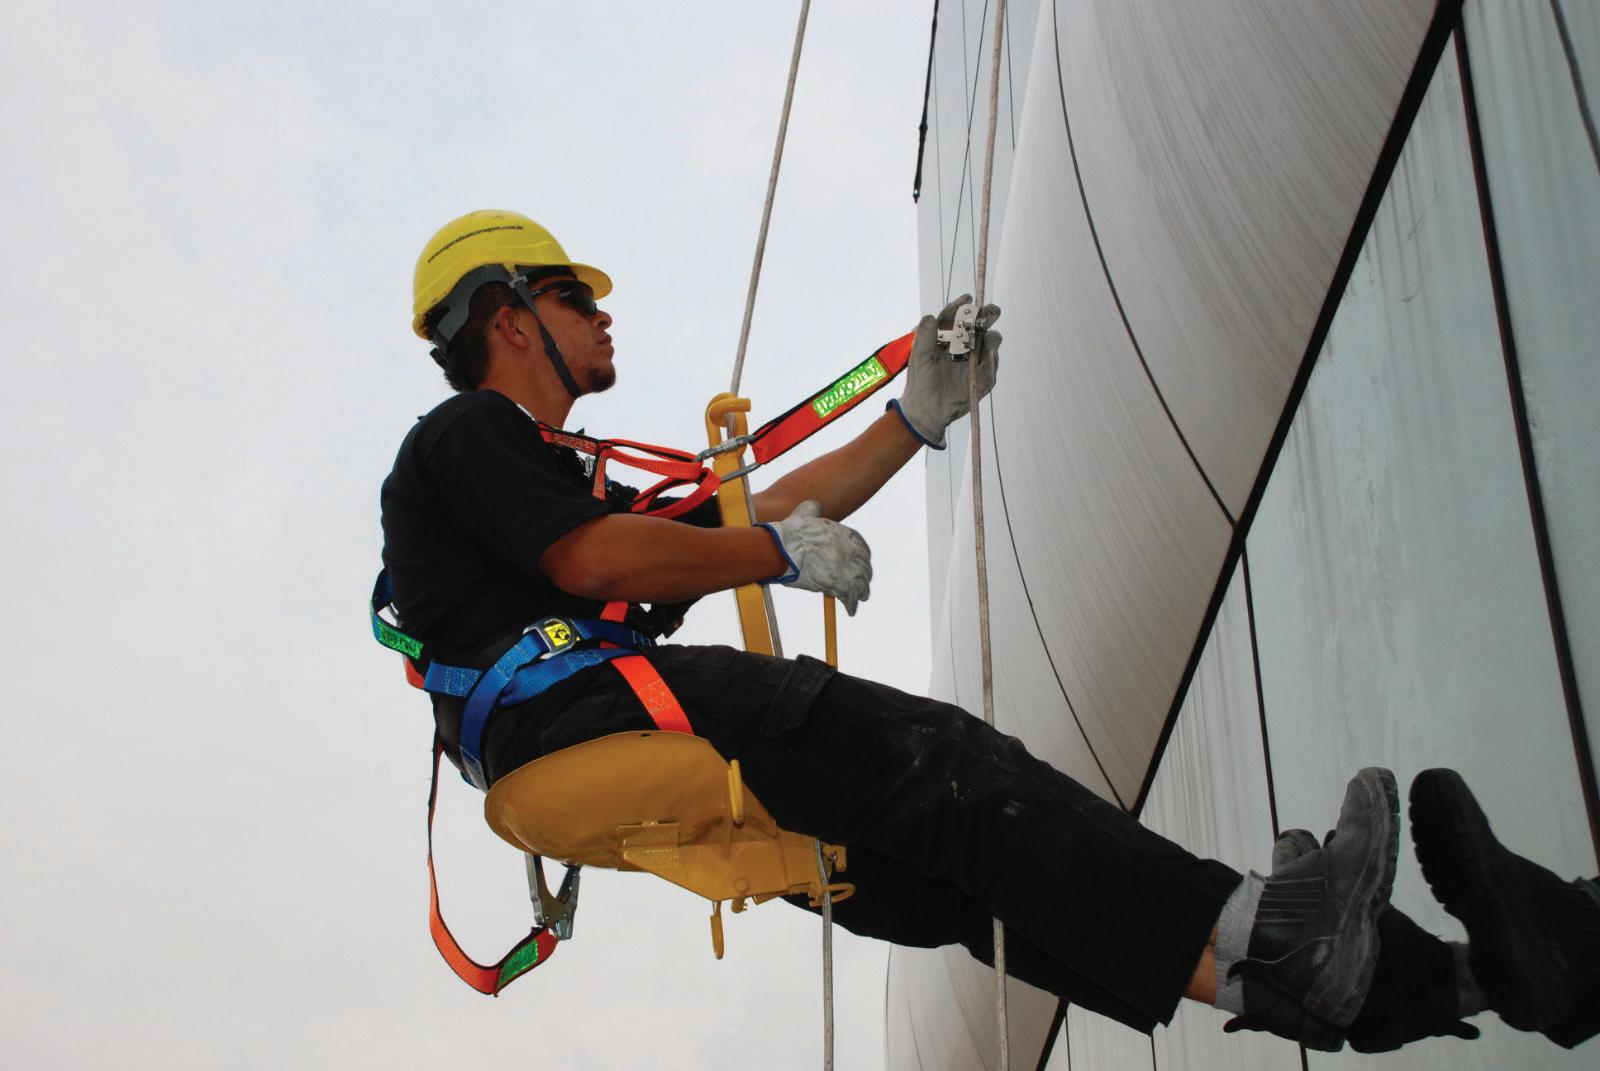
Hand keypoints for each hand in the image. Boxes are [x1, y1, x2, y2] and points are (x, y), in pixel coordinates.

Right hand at [757, 500, 872, 614]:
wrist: (783, 549)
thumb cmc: (791, 533)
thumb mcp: (804, 513)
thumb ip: (813, 509)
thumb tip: (815, 506)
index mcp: (843, 534)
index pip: (860, 544)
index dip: (862, 555)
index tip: (861, 560)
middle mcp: (849, 550)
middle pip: (863, 564)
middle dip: (864, 573)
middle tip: (863, 581)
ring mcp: (846, 568)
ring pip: (861, 582)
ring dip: (862, 590)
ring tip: (861, 597)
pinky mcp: (839, 584)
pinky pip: (850, 597)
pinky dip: (851, 605)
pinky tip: (851, 610)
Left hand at [890, 294, 1000, 447]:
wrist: (926, 409)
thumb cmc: (921, 381)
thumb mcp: (919, 357)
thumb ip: (924, 337)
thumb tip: (930, 316)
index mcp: (950, 335)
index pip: (959, 315)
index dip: (963, 306)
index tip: (967, 299)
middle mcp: (966, 343)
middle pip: (981, 324)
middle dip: (987, 315)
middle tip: (989, 312)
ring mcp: (977, 359)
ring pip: (991, 341)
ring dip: (991, 337)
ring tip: (987, 338)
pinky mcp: (984, 376)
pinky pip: (992, 366)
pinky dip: (991, 360)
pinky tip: (987, 356)